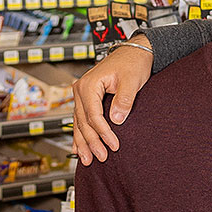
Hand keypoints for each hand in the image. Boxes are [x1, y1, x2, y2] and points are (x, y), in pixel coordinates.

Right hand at [73, 37, 153, 164]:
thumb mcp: (131, 81)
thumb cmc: (133, 63)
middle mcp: (81, 89)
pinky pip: (80, 119)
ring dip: (83, 142)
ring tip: (87, 159)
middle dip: (91, 142)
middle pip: (83, 122)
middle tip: (100, 157)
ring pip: (79, 123)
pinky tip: (78, 148)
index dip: (103, 133)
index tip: (114, 145)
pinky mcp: (87, 98)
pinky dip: (80, 134)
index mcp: (89, 85)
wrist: (133, 52)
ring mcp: (82, 94)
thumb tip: (116, 120)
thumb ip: (124, 100)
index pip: (94, 116)